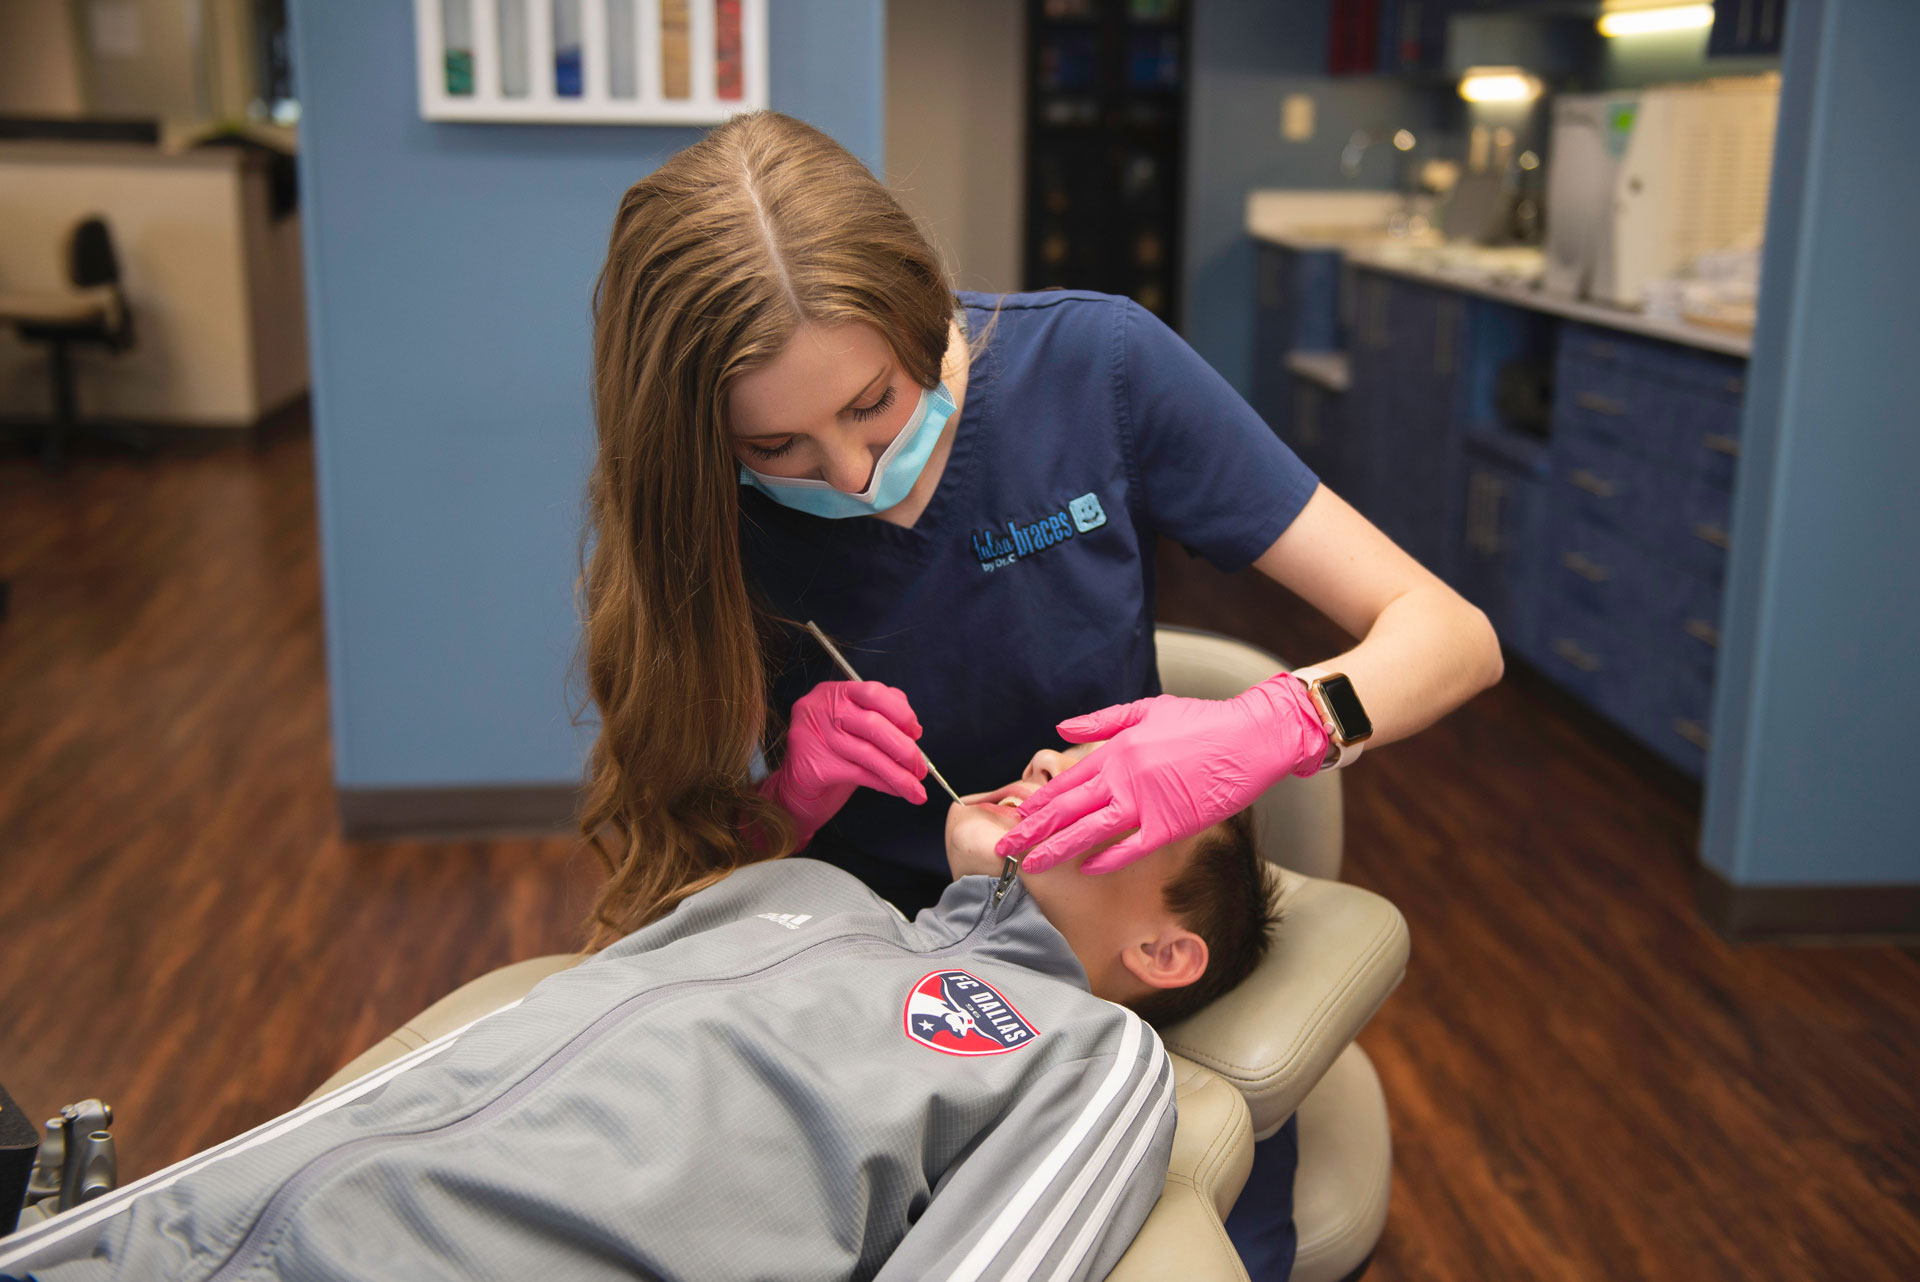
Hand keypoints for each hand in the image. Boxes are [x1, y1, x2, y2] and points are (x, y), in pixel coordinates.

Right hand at [761, 681, 927, 848]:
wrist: (796, 789)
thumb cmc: (831, 755)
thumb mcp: (854, 728)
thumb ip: (879, 717)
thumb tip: (914, 729)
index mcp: (832, 692)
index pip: (873, 691)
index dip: (901, 712)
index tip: (916, 733)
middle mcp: (820, 708)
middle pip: (873, 724)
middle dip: (904, 748)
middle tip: (921, 768)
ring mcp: (814, 735)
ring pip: (868, 753)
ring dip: (898, 773)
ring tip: (916, 788)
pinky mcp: (814, 764)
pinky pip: (859, 774)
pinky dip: (884, 783)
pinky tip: (897, 791)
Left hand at [994, 674, 1327, 873]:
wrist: (1251, 736)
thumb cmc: (1202, 721)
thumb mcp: (1147, 709)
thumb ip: (1102, 721)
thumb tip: (1060, 729)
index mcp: (1117, 749)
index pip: (1066, 781)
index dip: (1038, 802)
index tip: (1015, 817)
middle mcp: (1124, 776)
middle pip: (1067, 808)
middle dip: (1031, 830)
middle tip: (1003, 848)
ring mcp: (1147, 802)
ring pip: (1089, 830)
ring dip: (1055, 848)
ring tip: (1028, 865)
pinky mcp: (1171, 823)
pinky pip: (1131, 846)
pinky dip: (1107, 858)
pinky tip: (1085, 869)